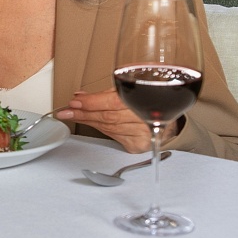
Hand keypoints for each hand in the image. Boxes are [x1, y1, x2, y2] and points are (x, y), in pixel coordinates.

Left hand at [56, 88, 177, 152]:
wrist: (170, 121)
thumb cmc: (148, 103)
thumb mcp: (131, 91)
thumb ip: (106, 94)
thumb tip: (81, 95)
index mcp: (144, 100)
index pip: (112, 103)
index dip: (91, 102)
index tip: (74, 102)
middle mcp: (145, 119)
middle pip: (108, 117)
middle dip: (84, 113)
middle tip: (66, 111)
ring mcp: (143, 134)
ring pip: (109, 128)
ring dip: (88, 121)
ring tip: (72, 115)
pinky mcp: (139, 145)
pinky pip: (114, 137)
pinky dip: (100, 129)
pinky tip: (90, 124)